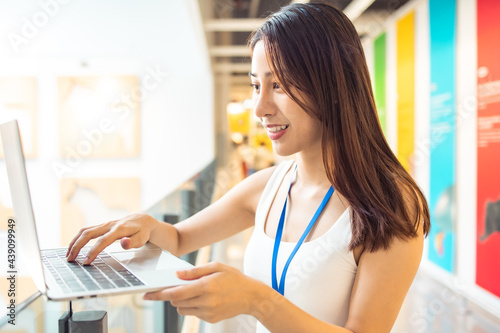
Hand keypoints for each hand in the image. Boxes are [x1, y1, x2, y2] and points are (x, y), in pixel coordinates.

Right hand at [66, 213, 159, 263]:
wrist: (142, 220)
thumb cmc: (142, 231)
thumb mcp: (141, 239)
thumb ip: (132, 242)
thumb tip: (124, 243)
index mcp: (119, 229)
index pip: (103, 241)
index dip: (93, 251)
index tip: (86, 262)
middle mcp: (109, 225)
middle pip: (88, 233)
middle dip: (77, 246)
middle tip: (70, 259)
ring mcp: (104, 224)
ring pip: (85, 230)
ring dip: (74, 242)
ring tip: (68, 254)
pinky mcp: (102, 226)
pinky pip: (87, 230)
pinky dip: (78, 238)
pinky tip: (74, 247)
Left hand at [143, 262, 260, 322]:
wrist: (251, 296)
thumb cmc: (234, 278)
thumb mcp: (216, 267)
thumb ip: (195, 271)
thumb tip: (177, 274)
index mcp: (206, 286)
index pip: (175, 292)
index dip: (159, 294)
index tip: (147, 295)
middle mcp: (206, 301)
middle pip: (176, 301)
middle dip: (172, 294)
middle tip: (176, 286)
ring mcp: (208, 312)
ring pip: (183, 308)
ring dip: (182, 300)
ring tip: (197, 291)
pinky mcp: (211, 319)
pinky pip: (193, 313)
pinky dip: (194, 305)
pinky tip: (206, 298)